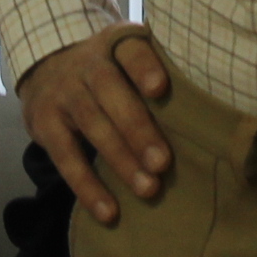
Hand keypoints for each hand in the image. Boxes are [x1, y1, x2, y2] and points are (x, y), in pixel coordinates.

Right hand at [16, 24, 171, 225]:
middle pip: (111, 92)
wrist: (45, 67)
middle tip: (163, 163)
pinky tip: (109, 212)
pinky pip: (66, 158)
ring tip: (149, 189)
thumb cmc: (107, 72)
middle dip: (138, 129)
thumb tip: (213, 117)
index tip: (161, 88)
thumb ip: (159, 76)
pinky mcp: (43, 123)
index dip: (144, 67)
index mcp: (115, 44)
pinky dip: (87, 187)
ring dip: (121, 161)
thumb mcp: (126, 59)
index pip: (130, 50)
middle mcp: (86, 64)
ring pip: (92, 126)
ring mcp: (62, 93)